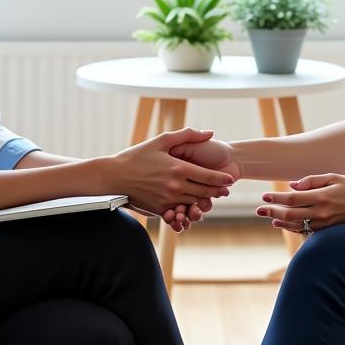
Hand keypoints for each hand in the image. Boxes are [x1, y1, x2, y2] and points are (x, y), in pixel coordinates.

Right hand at [105, 127, 234, 230]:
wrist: (114, 175)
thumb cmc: (137, 155)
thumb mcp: (162, 140)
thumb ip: (187, 135)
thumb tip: (209, 132)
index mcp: (178, 168)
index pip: (208, 176)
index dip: (221, 179)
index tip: (230, 179)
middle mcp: (175, 186)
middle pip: (204, 192)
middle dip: (217, 192)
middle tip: (226, 191)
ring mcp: (168, 199)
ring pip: (194, 204)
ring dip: (204, 202)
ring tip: (210, 199)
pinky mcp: (160, 210)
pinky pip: (179, 212)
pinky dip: (187, 210)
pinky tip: (191, 206)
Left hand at [256, 175, 344, 233]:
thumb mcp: (334, 177)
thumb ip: (312, 180)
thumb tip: (292, 186)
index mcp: (322, 196)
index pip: (292, 199)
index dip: (276, 198)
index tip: (264, 196)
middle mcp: (322, 212)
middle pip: (290, 213)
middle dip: (272, 211)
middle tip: (259, 210)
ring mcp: (325, 223)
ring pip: (297, 224)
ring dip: (281, 221)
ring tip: (270, 218)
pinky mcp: (329, 230)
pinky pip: (307, 230)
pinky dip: (294, 227)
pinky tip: (286, 224)